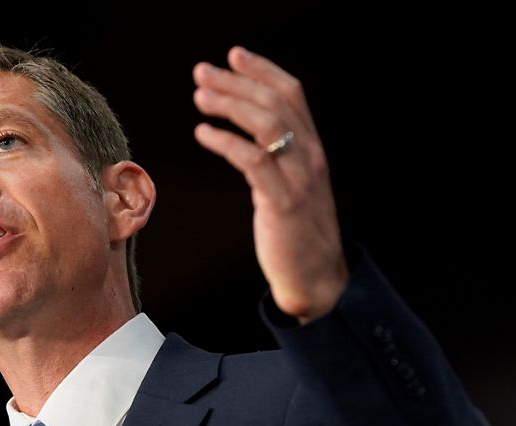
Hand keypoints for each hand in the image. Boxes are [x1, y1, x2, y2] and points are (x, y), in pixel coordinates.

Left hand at [192, 46, 347, 323]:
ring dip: (229, 104)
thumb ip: (277, 159)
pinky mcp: (282, 201)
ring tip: (199, 97)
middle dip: (236, 82)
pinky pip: (253, 160)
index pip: (293, 95)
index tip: (234, 55)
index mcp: (313, 150)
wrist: (316, 279)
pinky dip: (226, 141)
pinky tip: (203, 134)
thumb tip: (246, 135)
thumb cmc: (297, 235)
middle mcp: (310, 157)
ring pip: (267, 124)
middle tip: (201, 73)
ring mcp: (299, 178)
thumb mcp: (291, 187)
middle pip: (275, 102)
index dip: (264, 70)